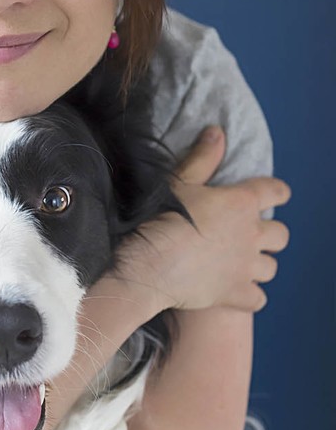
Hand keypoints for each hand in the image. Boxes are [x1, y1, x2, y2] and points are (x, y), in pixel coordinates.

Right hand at [112, 127, 290, 312]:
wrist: (148, 265)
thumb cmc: (160, 220)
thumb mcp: (179, 183)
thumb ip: (202, 159)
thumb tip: (217, 131)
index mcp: (241, 203)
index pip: (275, 191)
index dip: (278, 192)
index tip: (278, 194)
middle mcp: (251, 234)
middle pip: (280, 235)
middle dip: (270, 235)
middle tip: (252, 236)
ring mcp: (246, 267)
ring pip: (271, 268)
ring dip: (260, 266)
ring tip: (243, 265)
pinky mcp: (236, 294)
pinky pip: (258, 298)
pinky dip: (250, 296)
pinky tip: (236, 292)